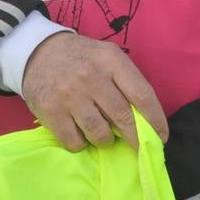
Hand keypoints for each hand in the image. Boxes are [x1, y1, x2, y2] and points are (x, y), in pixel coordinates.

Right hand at [21, 32, 167, 151]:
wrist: (39, 51)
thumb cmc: (83, 58)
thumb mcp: (107, 57)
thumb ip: (126, 82)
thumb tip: (145, 121)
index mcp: (111, 60)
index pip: (142, 94)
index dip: (155, 120)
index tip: (160, 136)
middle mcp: (91, 76)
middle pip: (123, 117)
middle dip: (135, 138)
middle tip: (139, 147)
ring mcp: (70, 95)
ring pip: (100, 134)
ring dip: (106, 140)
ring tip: (103, 134)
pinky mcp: (51, 111)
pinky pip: (75, 142)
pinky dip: (82, 143)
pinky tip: (81, 133)